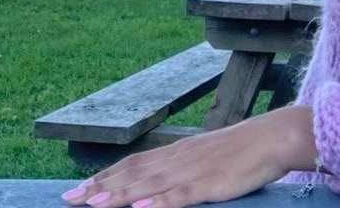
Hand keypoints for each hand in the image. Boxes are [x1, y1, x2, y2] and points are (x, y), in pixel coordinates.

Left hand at [61, 106, 315, 207]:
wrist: (271, 138)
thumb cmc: (241, 152)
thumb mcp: (205, 159)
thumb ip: (181, 172)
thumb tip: (157, 187)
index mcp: (176, 154)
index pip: (132, 165)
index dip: (104, 177)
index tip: (78, 189)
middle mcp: (177, 159)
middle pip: (131, 173)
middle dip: (99, 187)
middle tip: (69, 199)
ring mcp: (191, 172)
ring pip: (147, 184)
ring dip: (117, 194)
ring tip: (92, 203)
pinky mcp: (208, 184)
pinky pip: (179, 195)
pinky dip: (157, 202)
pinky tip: (139, 207)